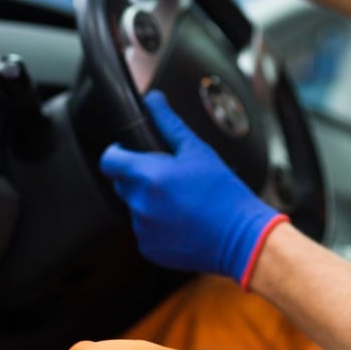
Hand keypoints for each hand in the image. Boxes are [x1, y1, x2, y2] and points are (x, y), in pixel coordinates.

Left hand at [99, 91, 286, 286]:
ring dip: (148, 200)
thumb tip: (153, 100)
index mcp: (148, 176)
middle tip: (169, 176)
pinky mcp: (149, 248)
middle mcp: (140, 204)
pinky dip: (156, 223)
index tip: (130, 152)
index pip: (109, 160)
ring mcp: (143, 229)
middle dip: (139, 176)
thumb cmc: (223, 194)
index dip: (117, 152)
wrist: (241, 237)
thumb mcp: (197, 151)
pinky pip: (144, 229)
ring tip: (180, 200)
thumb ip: (168, 123)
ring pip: (134, 206)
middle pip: (122, 183)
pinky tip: (181, 219)